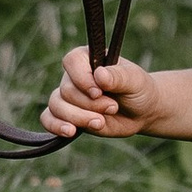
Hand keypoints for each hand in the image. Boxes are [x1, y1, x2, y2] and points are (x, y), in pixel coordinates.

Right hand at [42, 46, 168, 138]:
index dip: (81, 78)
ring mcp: (69, 98)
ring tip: (100, 122)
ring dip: (78, 117)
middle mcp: (74, 77)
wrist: (142, 112)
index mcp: (88, 59)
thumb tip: (99, 75)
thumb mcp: (135, 80)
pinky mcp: (67, 116)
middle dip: (90, 104)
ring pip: (56, 106)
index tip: (98, 91)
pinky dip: (56, 126)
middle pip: (66, 90)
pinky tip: (70, 132)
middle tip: (113, 107)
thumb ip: (118, 76)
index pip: (72, 61)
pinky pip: (48, 119)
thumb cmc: (139, 90)